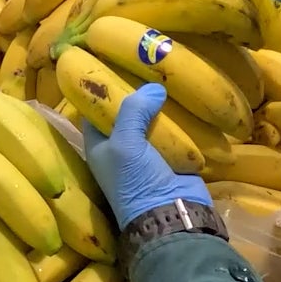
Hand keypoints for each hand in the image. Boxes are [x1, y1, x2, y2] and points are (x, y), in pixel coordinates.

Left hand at [80, 83, 212, 226]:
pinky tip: (186, 102)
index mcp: (99, 146)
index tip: (115, 66)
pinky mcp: (171, 159)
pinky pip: (174, 135)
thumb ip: (134, 111)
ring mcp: (146, 155)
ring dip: (160, 107)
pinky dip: (179, 122)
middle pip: (127, 114)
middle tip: (149, 69)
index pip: (95, 112)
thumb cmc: (136, 181)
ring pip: (151, 123)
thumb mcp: (125, 143)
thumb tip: (154, 88)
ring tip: (168, 79)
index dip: (102, 91)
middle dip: (137, 96)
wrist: (169, 215)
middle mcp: (120, 149)